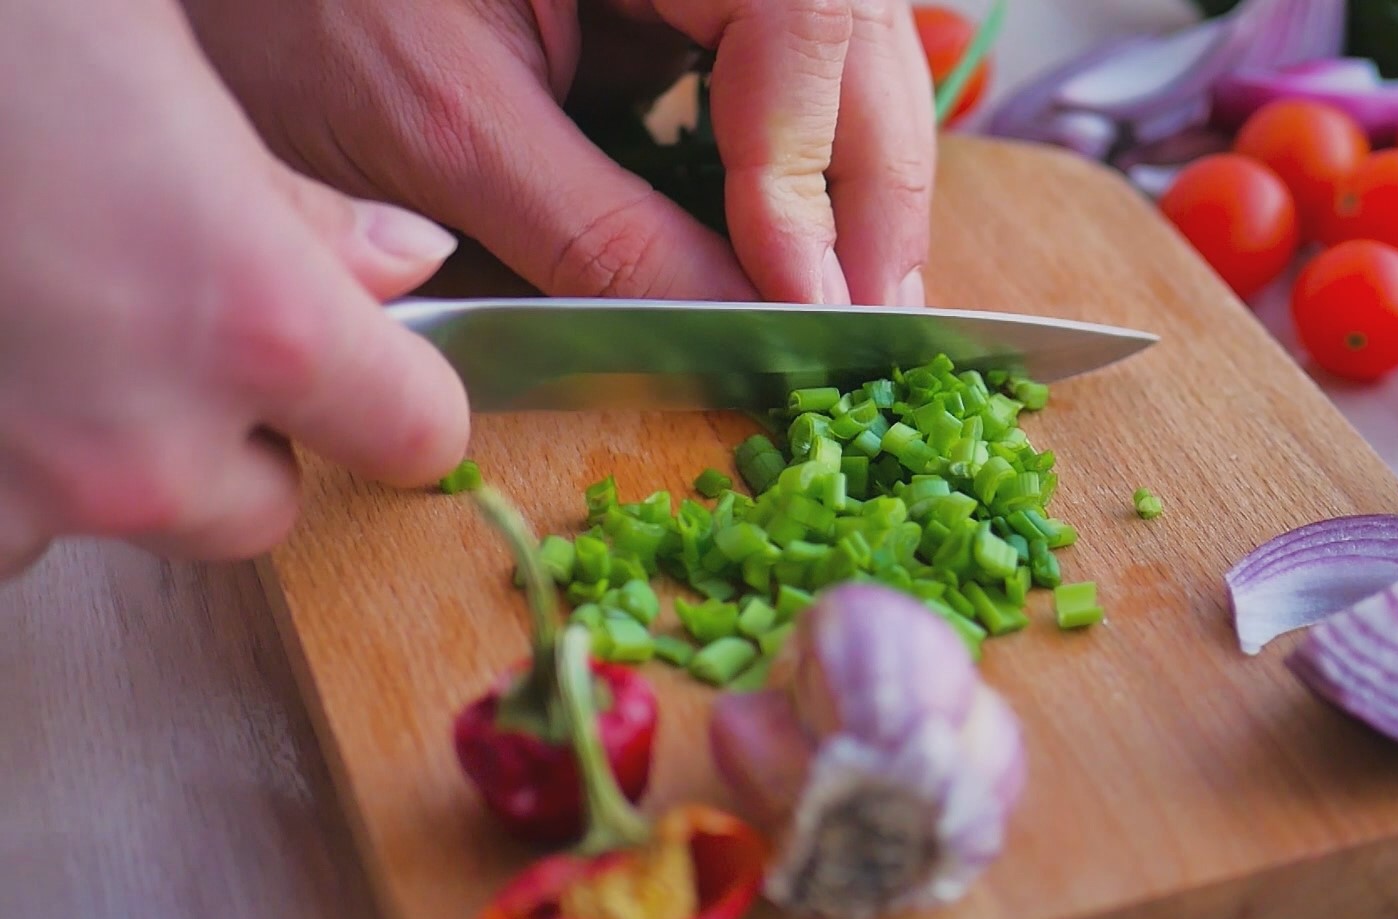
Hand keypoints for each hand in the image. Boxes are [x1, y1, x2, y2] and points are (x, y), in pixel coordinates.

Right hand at [0, 1, 469, 579]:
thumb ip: (298, 203)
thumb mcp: (162, 68)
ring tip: (39, 321)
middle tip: (168, 319)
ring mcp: (3, 489)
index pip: (415, 436)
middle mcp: (137, 445)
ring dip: (100, 451)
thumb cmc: (2, 25)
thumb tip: (400, 265)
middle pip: (260, 510)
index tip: (374, 367)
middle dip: (239, 433)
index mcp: (254, 321)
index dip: (398, 398)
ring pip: (109, 521)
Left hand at [183, 0, 938, 305]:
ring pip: (840, 49)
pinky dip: (797, 154)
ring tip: (846, 294)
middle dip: (869, 186)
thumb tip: (736, 322)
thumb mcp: (440, 126)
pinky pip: (780, 61)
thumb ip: (600, 230)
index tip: (808, 299)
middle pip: (854, 32)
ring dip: (850, 175)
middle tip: (870, 320)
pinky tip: (794, 239)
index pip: (802, 15)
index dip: (817, 169)